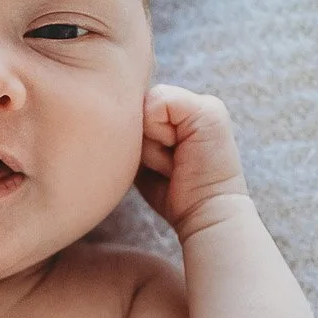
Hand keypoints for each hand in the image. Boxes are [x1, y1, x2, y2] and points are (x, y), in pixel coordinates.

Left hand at [137, 84, 251, 235]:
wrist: (206, 214)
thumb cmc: (176, 195)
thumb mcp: (149, 157)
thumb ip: (137, 133)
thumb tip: (110, 119)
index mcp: (185, 113)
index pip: (139, 105)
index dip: (139, 137)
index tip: (164, 164)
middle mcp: (196, 103)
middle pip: (139, 104)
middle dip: (144, 140)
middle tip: (170, 165)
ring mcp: (204, 103)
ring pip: (145, 105)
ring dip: (151, 143)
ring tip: (175, 162)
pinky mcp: (205, 108)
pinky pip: (156, 105)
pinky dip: (158, 137)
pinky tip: (179, 156)